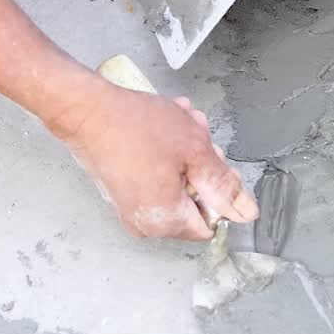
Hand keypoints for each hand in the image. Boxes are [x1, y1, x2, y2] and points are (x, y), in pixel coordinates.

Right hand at [47, 79, 258, 239]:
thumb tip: (247, 213)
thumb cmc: (134, 126)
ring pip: (177, 183)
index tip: (209, 161)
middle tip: (195, 132)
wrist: (86, 110)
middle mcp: (146, 223)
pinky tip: (162, 125)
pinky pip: (156, 176)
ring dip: (184, 152)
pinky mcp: (121, 189)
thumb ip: (223, 185)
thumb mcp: (194, 150)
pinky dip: (164, 153)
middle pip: (194, 201)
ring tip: (177, 121)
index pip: (212, 222)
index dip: (217, 190)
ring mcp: (131, 207)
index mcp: (167, 221)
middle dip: (200, 164)